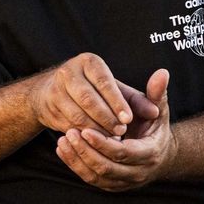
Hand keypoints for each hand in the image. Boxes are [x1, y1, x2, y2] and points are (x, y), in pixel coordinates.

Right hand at [29, 53, 157, 137]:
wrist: (55, 93)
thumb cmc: (96, 91)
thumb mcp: (118, 90)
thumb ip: (138, 100)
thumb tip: (154, 112)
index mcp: (88, 62)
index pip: (103, 81)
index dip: (116, 102)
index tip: (129, 118)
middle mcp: (68, 72)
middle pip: (87, 99)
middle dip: (106, 118)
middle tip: (121, 131)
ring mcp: (55, 91)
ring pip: (77, 115)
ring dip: (96, 130)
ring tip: (111, 137)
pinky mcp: (49, 109)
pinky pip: (68, 126)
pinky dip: (84, 136)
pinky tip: (96, 141)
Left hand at [55, 69, 174, 191]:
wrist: (159, 155)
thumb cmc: (155, 126)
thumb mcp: (159, 110)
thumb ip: (157, 93)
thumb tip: (162, 72)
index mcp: (150, 154)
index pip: (122, 152)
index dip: (102, 142)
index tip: (84, 129)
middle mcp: (138, 173)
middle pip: (106, 167)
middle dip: (85, 151)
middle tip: (69, 133)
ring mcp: (124, 183)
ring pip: (96, 176)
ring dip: (77, 159)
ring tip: (63, 139)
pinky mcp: (112, 186)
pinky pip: (90, 179)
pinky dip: (75, 165)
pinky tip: (63, 149)